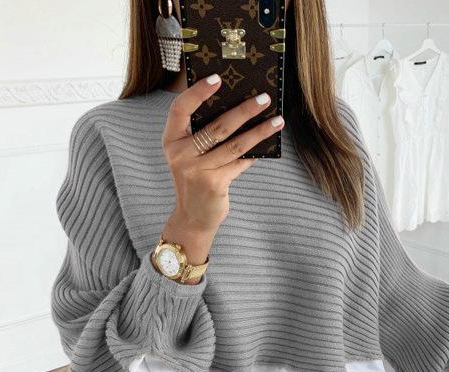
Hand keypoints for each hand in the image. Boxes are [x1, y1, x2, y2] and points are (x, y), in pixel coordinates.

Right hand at [162, 74, 284, 233]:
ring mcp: (197, 170)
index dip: (198, 92)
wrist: (193, 217)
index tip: (218, 78)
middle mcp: (181, 154)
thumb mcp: (190, 155)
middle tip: (264, 98)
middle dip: (244, 110)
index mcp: (171, 140)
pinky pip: (240, 163)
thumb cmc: (195, 179)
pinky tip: (269, 144)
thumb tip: (238, 107)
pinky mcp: (214, 184)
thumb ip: (202, 135)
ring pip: (234, 145)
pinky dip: (254, 153)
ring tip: (277, 120)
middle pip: (217, 127)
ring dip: (259, 131)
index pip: (180, 108)